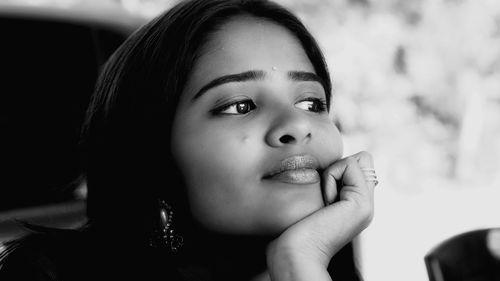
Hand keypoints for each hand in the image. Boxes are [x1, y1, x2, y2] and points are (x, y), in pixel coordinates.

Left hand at [266, 151, 375, 280]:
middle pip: (362, 159)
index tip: (322, 194)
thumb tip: (342, 159)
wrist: (296, 251)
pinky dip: (331, 177)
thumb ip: (331, 179)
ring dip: (331, 175)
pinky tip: (326, 202)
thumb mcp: (315, 195)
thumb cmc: (295, 226)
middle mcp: (365, 205)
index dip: (337, 168)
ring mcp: (367, 205)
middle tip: (324, 196)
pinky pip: (349, 165)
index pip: (358, 164)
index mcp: (355, 204)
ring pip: (355, 160)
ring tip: (324, 202)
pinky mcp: (362, 203)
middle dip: (337, 169)